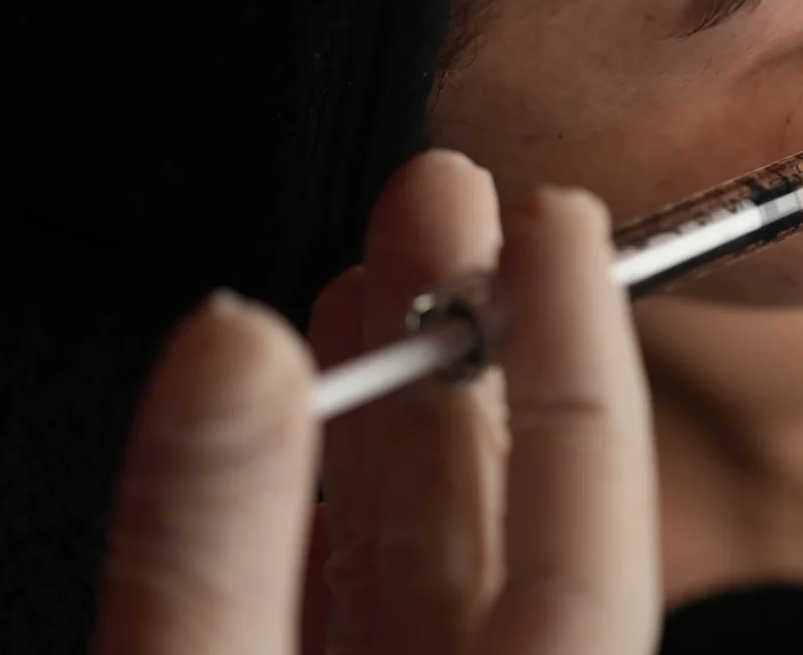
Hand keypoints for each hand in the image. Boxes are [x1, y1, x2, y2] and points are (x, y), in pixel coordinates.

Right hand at [88, 149, 657, 654]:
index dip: (577, 365)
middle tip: (438, 194)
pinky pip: (322, 607)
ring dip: (382, 414)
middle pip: (500, 526)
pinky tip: (286, 416)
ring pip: (404, 561)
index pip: (591, 542)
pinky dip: (305, 506)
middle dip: (465, 348)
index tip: (556, 217)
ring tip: (363, 275)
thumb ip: (212, 553)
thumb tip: (239, 341)